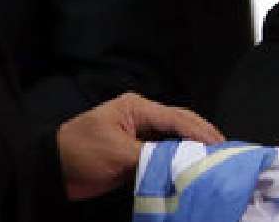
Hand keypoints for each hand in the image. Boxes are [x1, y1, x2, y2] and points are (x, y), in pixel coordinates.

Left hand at [56, 92, 224, 200]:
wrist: (52, 170)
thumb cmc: (81, 152)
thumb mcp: (117, 152)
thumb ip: (151, 156)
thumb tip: (180, 162)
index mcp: (137, 108)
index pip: (176, 118)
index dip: (200, 131)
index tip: (220, 144)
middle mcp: (142, 117)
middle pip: (180, 125)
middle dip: (203, 136)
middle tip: (226, 151)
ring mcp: (139, 136)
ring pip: (174, 139)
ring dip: (193, 149)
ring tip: (216, 159)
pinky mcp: (135, 154)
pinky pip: (164, 155)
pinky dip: (179, 161)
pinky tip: (192, 168)